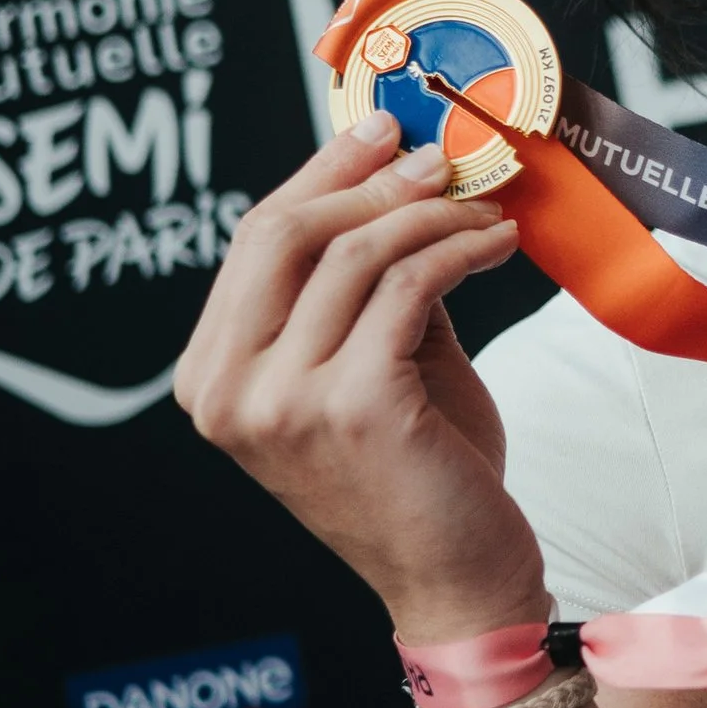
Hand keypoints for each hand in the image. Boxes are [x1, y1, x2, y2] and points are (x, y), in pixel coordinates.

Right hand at [176, 110, 542, 639]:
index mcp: (211, 378)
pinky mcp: (353, 406)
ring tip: (485, 208)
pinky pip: (407, 287)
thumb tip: (397, 177)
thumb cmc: (419, 472)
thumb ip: (364, 284)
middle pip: (285, 231)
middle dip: (372, 180)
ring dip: (431, 215)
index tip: (381, 129)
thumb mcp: (371, 362)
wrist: (456, 578)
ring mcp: (281, 401)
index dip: (322, 172)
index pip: (255, 240)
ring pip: (353, 253)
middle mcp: (227, 392)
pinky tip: (495, 245)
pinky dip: (458, 250)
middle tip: (443, 156)